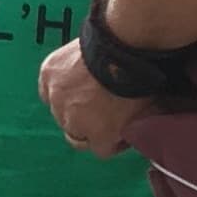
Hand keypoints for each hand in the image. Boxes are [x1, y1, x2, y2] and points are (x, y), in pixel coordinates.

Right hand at [41, 40, 150, 157]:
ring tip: (89, 88)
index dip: (112, 139)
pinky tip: (73, 76)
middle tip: (103, 107)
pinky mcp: (47, 76)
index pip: (100, 150)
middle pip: (75, 133)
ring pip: (59, 111)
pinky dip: (58, 85)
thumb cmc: (141, 78)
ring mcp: (56, 99)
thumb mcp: (149, 113)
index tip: (120, 128)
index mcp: (99, 136)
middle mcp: (72, 123)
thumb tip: (141, 132)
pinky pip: (48, 88)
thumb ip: (137, 129)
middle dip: (89, 124)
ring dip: (71, 104)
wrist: (124, 47)